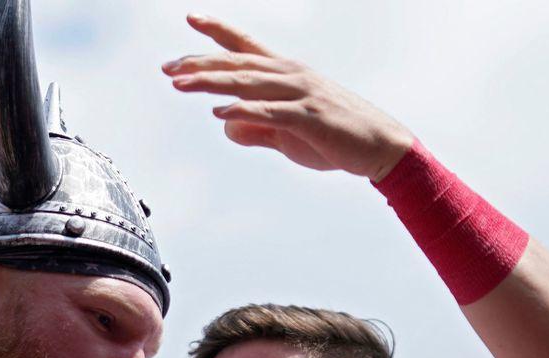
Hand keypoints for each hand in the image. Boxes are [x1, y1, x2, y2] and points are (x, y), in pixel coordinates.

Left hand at [163, 14, 413, 182]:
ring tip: (180, 85)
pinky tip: (219, 114)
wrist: (381, 149)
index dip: (218, 31)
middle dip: (200, 64)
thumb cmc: (334, 139)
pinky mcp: (309, 118)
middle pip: (237, 64)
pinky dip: (244, 111)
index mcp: (286, 73)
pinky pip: (271, 112)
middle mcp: (291, 75)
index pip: (246, 46)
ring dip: (212, 83)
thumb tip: (227, 126)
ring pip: (248, 83)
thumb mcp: (286, 134)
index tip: (191, 18)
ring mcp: (301, 94)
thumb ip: (256, 128)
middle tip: (167, 69)